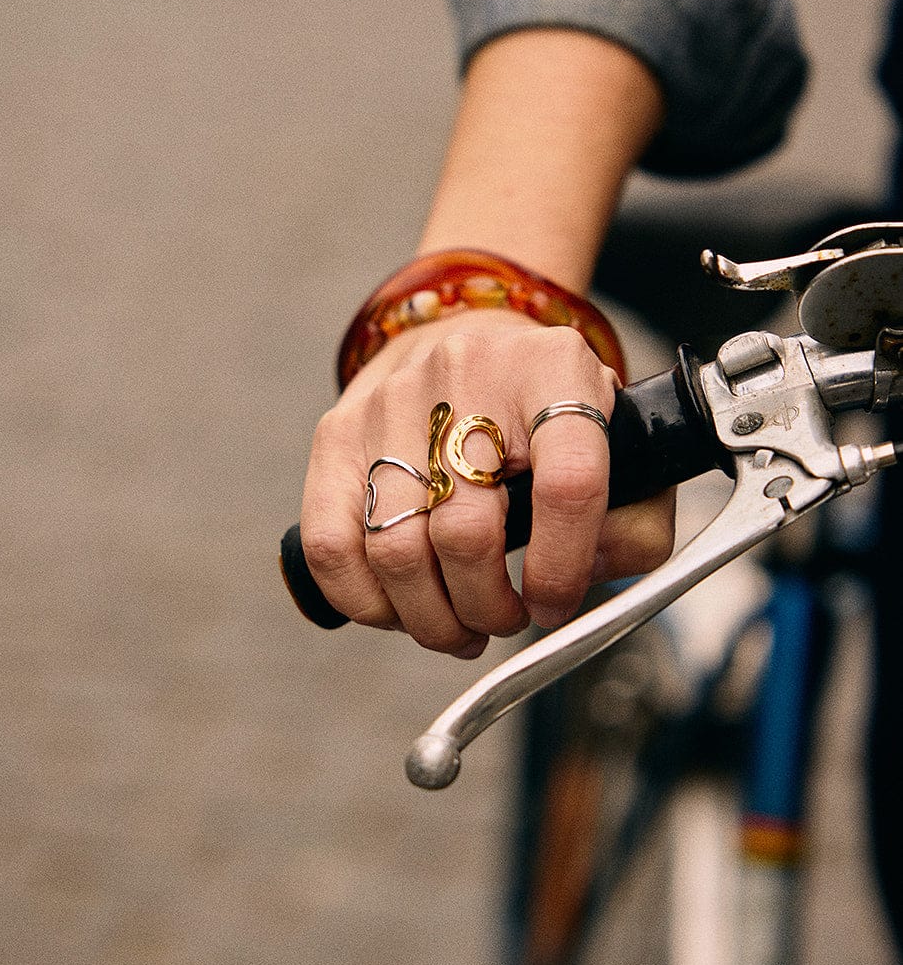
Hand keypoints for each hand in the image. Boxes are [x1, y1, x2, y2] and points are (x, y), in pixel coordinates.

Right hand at [300, 309, 674, 657]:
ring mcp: (391, 403)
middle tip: (503, 620)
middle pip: (467, 531)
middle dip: (487, 606)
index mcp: (555, 368)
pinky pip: (330, 546)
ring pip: (396, 550)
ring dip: (430, 618)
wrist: (468, 339)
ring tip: (458, 625)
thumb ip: (633, 526)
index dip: (564, 566)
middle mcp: (467, 374)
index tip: (554, 604)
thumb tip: (586, 579)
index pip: (570, 481)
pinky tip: (400, 606)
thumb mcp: (619, 445)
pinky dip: (365, 601)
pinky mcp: (336, 432)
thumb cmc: (545, 414)